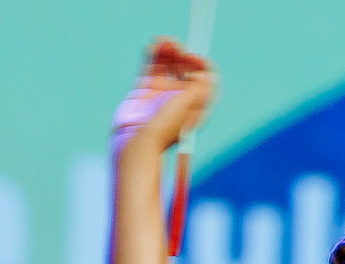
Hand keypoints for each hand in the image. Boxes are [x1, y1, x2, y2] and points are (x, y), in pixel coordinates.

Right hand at [112, 39, 214, 159]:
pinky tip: (153, 45)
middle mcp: (181, 98)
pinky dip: (153, 55)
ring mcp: (162, 93)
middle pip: (186, 69)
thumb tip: (207, 75)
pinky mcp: (146, 89)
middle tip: (178, 49)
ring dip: (168, 51)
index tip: (194, 58)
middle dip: (183, 56)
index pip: (205, 80)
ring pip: (168, 66)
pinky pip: (151, 67)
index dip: (202, 66)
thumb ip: (197, 87)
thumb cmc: (164, 127)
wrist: (136, 140)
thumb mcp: (187, 105)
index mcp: (196, 105)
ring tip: (164, 41)